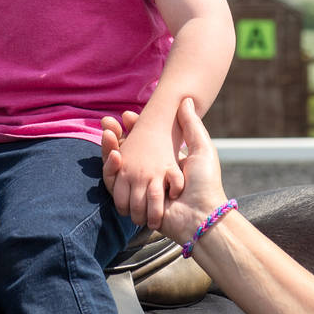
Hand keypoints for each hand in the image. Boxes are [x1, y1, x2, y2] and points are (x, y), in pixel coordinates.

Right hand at [103, 98, 227, 241]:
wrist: (203, 215)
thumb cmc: (206, 182)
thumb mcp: (202, 148)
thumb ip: (191, 125)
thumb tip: (186, 99)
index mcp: (165, 164)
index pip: (142, 144)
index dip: (132, 129)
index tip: (126, 115)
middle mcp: (150, 177)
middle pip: (125, 154)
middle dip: (115, 137)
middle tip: (108, 122)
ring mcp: (140, 190)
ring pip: (116, 168)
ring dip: (109, 150)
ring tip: (109, 133)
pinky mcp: (132, 203)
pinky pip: (114, 185)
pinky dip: (110, 169)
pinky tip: (115, 154)